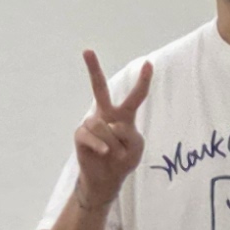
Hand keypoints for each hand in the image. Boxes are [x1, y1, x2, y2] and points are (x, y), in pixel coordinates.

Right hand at [69, 52, 150, 202]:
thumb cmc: (123, 159)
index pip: (136, 96)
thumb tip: (109, 126)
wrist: (106, 179)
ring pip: (104, 126)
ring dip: (113, 144)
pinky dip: (101, 147)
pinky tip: (104, 153)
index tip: (149, 63)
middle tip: (87, 50)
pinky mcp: (81, 134)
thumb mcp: (136, 148)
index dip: (143, 80)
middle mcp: (106, 114)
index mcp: (124, 115)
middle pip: (99, 88)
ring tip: (112, 154)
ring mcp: (92, 123)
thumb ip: (128, 134)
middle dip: (93, 68)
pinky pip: (91, 136)